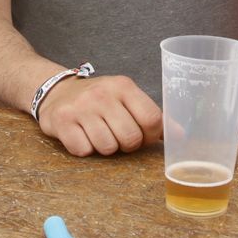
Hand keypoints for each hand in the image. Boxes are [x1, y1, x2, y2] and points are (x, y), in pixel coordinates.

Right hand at [35, 74, 161, 155]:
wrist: (56, 92)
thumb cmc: (99, 100)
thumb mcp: (126, 99)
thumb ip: (151, 116)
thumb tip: (180, 137)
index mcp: (124, 86)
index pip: (152, 119)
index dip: (150, 135)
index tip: (142, 134)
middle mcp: (103, 94)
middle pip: (130, 138)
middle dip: (127, 145)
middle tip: (117, 136)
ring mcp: (81, 107)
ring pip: (107, 148)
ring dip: (105, 148)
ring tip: (98, 134)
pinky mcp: (62, 121)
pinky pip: (83, 151)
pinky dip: (84, 149)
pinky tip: (81, 135)